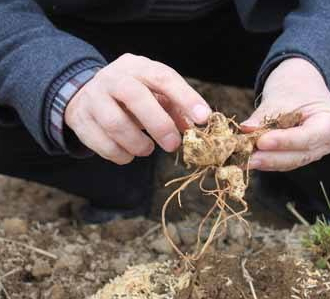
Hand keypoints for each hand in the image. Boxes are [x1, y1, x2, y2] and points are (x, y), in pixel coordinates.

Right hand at [65, 53, 210, 164]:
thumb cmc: (132, 96)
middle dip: (159, 124)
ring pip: (114, 123)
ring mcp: (93, 97)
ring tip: (147, 149)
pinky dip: (120, 154)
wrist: (88, 93)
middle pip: (135, 96)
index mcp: (137, 67)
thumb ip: (176, 108)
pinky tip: (128, 154)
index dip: (185, 97)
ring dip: (137, 143)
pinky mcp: (80, 119)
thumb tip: (194, 128)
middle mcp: (113, 78)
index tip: (203, 118)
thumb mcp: (155, 94)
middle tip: (173, 145)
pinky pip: (101, 143)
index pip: (163, 77)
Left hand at [241, 58, 329, 171]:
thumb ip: (264, 116)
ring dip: (266, 161)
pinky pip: (285, 161)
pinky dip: (268, 159)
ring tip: (245, 159)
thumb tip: (246, 129)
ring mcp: (317, 151)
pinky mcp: (303, 155)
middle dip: (271, 157)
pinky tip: (250, 159)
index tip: (261, 142)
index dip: (283, 142)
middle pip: (299, 155)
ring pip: (290, 162)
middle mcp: (329, 142)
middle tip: (247, 158)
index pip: (307, 138)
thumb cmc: (297, 85)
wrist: (303, 83)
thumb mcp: (281, 96)